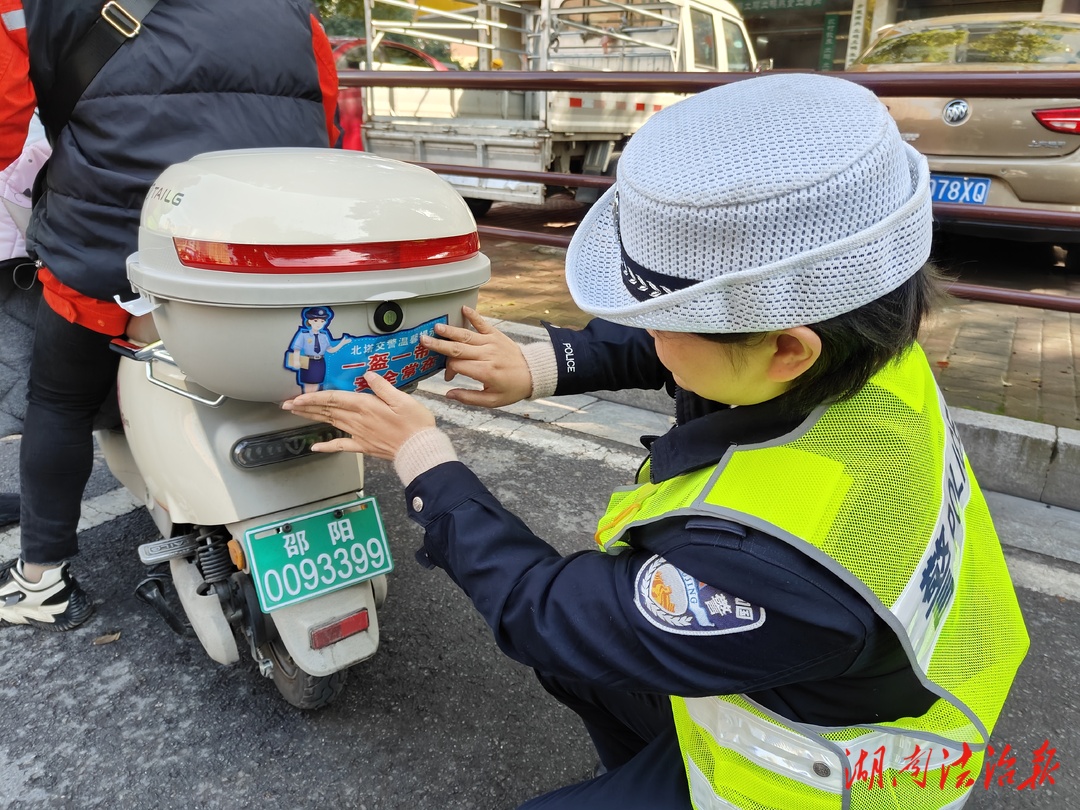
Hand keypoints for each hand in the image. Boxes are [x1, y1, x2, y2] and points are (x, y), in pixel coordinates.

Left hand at [281, 371, 435, 460]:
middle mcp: (357, 420)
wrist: (419, 449)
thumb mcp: (403, 399)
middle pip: (327, 410)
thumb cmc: (414, 424)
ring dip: (312, 418)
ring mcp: (359, 434)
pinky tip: (315, 446)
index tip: (297, 397)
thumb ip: (383, 387)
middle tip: (286, 404)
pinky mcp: (364, 445)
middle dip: (305, 406)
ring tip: (296, 414)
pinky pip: (341, 445)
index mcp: (365, 406)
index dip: (314, 397)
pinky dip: (327, 446)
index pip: (334, 398)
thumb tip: (368, 375)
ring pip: (330, 423)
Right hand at [421, 306, 532, 407]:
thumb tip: (448, 394)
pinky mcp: (497, 335)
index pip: (458, 365)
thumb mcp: (492, 401)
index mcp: (485, 372)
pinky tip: (463, 307)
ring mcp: (491, 342)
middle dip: (439, 344)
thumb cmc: (512, 388)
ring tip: (436, 327)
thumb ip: (469, 397)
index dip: (448, 370)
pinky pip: (483, 323)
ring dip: (450, 330)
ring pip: (466, 335)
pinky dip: (473, 315)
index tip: (448, 376)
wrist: (534, 373)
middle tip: (423, 340)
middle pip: (458, 348)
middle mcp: (487, 355)